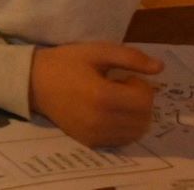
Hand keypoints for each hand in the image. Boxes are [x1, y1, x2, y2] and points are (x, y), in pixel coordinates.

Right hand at [29, 42, 162, 147]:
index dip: (142, 86)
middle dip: (140, 101)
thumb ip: (130, 57)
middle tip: (121, 88)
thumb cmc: (65, 63)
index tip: (125, 78)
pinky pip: (121, 139)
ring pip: (136, 132)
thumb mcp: (96, 51)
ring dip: (134, 116)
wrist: (33, 83)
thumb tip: (160, 68)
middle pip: (144, 118)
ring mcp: (95, 134)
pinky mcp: (90, 141)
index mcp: (103, 95)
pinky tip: (109, 113)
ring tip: (116, 102)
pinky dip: (124, 128)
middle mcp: (101, 120)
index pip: (145, 100)